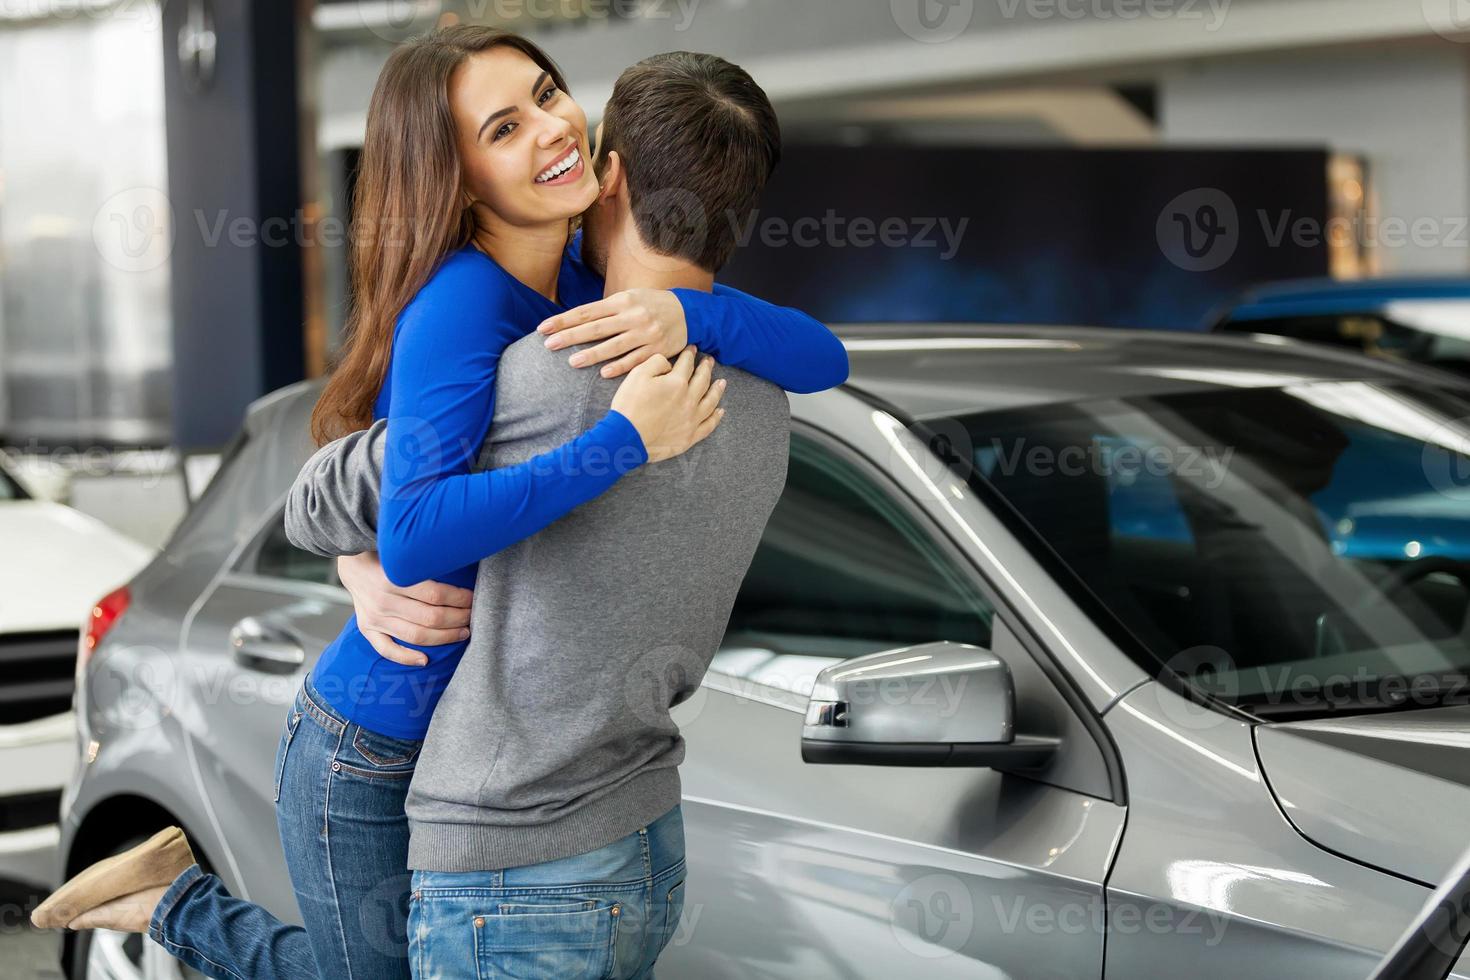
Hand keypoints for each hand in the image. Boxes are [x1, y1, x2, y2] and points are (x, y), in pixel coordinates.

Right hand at [336, 552, 472, 666]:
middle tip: (473, 615)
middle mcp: (382, 600)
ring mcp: (374, 618)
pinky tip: (425, 660)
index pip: (435, 594)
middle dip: (458, 618)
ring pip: (416, 635)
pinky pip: (387, 650)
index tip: (473, 598)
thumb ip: (424, 560)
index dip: (459, 599)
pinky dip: (406, 658)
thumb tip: (459, 557)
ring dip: (445, 636)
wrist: (352, 565)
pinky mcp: (367, 629)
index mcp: (392, 577)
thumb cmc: (385, 556)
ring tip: (463, 632)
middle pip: (430, 617)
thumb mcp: (402, 552)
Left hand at [537, 289, 686, 377]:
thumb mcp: (630, 298)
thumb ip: (606, 309)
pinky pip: (636, 360)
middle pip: (596, 328)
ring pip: (614, 346)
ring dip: (592, 354)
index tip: (544, 328)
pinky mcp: (657, 349)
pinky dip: (620, 366)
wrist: (688, 312)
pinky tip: (604, 373)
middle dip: (570, 336)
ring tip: (572, 362)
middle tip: (548, 345)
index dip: (564, 320)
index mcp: (622, 301)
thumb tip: (576, 319)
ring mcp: (646, 333)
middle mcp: (633, 316)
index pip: (587, 312)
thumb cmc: (651, 305)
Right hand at [610, 345, 725, 463]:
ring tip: (722, 382)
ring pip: (711, 401)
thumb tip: (669, 365)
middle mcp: (689, 400)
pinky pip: (708, 425)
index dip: (690, 354)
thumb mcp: (637, 374)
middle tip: (709, 361)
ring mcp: (691, 419)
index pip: (687, 364)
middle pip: (702, 380)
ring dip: (717, 390)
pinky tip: (720, 411)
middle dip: (706, 368)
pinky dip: (716, 418)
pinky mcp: (689, 437)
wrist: (626, 438)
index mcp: (677, 383)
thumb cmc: (629, 405)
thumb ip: (656, 362)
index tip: (692, 349)